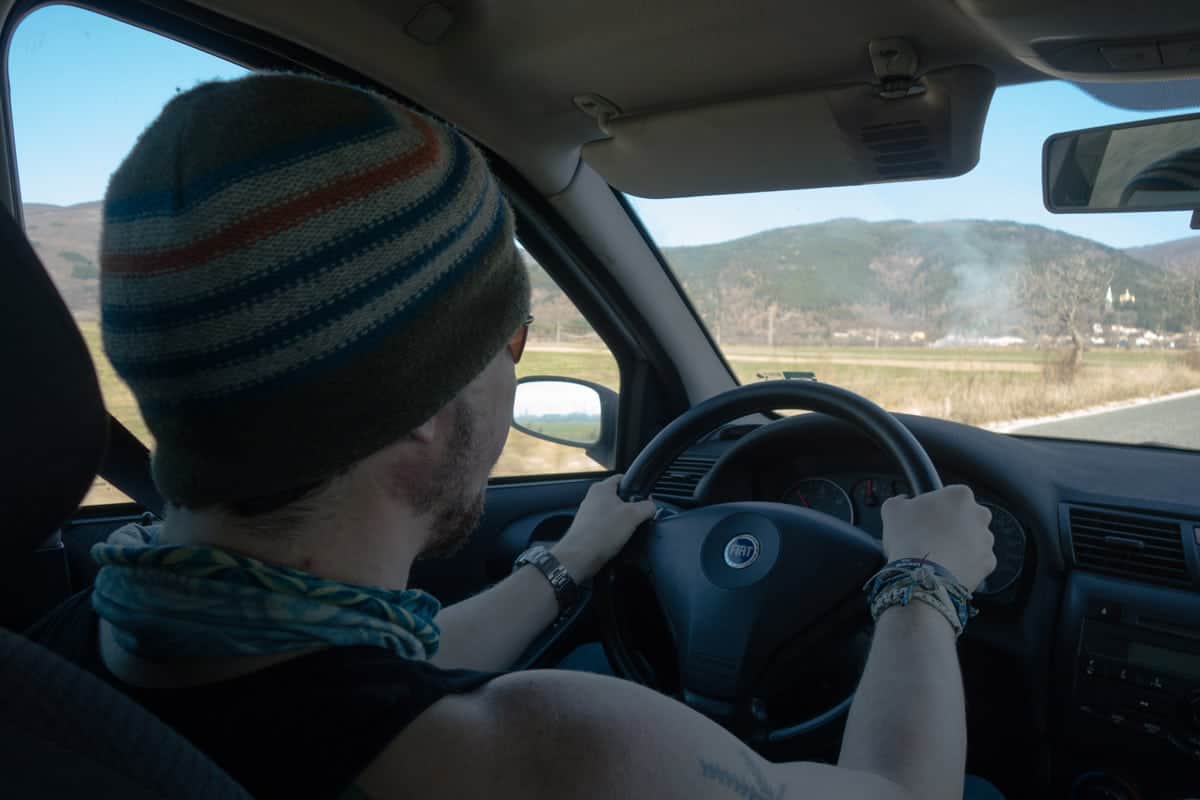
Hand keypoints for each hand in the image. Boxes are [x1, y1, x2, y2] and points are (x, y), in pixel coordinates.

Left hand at [551, 474, 656, 581]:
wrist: (580, 556)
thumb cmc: (604, 531)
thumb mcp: (633, 516)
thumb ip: (647, 507)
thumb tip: (652, 506)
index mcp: (602, 488)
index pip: (622, 479)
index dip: (636, 486)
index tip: (646, 497)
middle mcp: (592, 498)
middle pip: (618, 498)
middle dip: (631, 507)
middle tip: (641, 517)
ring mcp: (588, 514)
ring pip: (612, 513)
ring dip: (623, 522)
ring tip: (631, 531)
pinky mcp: (587, 529)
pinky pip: (605, 526)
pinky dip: (613, 532)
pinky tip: (619, 540)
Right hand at [880, 484, 996, 590]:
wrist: (923, 576)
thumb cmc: (909, 539)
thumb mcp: (893, 510)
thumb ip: (900, 500)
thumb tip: (903, 501)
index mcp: (959, 495)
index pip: (949, 495)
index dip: (935, 506)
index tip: (924, 517)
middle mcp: (980, 514)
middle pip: (967, 515)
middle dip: (953, 524)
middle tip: (931, 535)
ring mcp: (986, 540)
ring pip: (974, 538)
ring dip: (960, 543)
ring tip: (938, 554)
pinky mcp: (988, 562)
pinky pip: (977, 560)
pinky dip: (965, 563)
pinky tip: (948, 567)